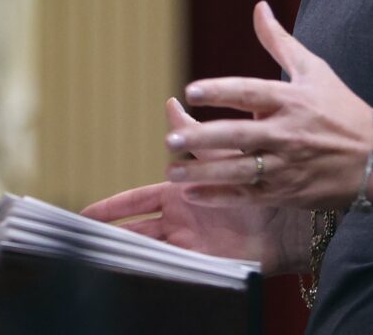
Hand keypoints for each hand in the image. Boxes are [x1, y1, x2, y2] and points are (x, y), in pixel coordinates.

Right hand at [81, 97, 293, 270]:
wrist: (290, 213)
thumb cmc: (259, 181)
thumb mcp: (221, 153)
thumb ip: (195, 133)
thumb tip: (171, 102)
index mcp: (180, 193)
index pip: (137, 201)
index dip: (112, 207)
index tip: (85, 214)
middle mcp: (181, 218)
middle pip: (136, 227)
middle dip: (110, 233)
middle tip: (82, 239)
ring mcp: (190, 240)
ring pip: (149, 247)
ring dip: (127, 251)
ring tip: (100, 257)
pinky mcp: (204, 259)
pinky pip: (173, 265)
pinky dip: (155, 267)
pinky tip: (134, 271)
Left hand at [164, 1, 372, 210]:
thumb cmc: (341, 109)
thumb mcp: (314, 70)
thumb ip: (279, 41)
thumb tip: (258, 7)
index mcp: (292, 99)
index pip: (251, 92)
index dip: (221, 91)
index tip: (191, 92)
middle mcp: (288, 132)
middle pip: (239, 135)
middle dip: (203, 139)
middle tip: (170, 140)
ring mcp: (287, 165)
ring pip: (239, 170)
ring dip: (203, 172)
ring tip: (172, 171)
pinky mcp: (288, 192)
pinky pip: (249, 196)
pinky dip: (221, 196)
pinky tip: (193, 194)